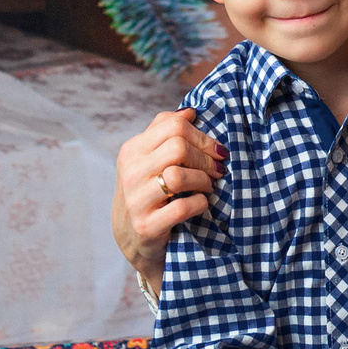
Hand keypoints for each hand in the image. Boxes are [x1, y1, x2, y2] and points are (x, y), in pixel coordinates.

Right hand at [112, 109, 222, 276]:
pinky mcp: (146, 226)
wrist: (133, 237)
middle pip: (178, 147)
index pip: (173, 126)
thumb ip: (165, 132)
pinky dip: (200, 203)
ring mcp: (136, 200)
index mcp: (132, 150)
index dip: (202, 136)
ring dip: (203, 181)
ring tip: (207, 186)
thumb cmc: (149, 191)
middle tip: (217, 170)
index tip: (217, 150)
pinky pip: (183, 207)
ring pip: (179, 176)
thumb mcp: (149, 159)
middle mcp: (130, 172)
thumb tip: (190, 111)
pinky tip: (199, 204)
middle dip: (205, 158)